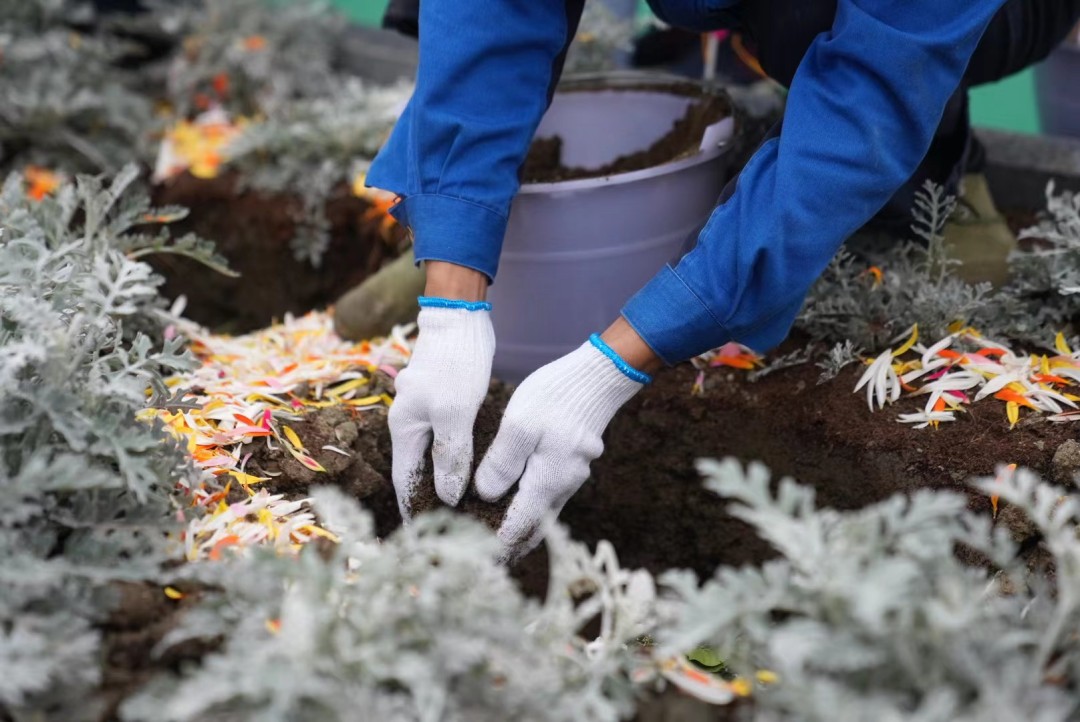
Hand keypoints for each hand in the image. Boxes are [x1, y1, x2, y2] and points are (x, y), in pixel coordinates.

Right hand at [389, 292, 493, 518]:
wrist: (459, 318)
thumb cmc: (454, 363)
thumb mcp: (454, 412)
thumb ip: (449, 454)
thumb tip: (447, 496)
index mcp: (405, 428)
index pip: (405, 481)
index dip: (413, 510)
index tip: (419, 541)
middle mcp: (410, 423)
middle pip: (417, 472)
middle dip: (429, 502)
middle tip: (448, 533)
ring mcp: (426, 412)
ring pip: (433, 458)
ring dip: (445, 482)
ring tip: (464, 511)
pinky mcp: (445, 403)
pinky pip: (448, 441)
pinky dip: (457, 461)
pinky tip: (474, 473)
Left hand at [475, 331, 651, 561]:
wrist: (600, 374)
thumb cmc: (556, 396)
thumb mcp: (519, 426)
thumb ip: (502, 464)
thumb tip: (486, 496)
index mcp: (549, 480)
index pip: (520, 528)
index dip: (498, 547)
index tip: (479, 563)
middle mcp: (565, 485)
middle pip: (536, 527)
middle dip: (512, 546)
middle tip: (488, 563)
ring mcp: (573, 474)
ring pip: (545, 512)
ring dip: (523, 528)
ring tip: (498, 541)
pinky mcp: (573, 461)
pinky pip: (551, 495)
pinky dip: (533, 508)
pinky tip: (519, 505)